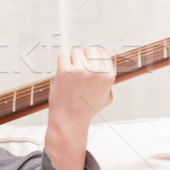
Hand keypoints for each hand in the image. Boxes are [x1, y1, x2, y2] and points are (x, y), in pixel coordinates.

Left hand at [45, 46, 114, 169]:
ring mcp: (81, 71)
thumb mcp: (106, 96)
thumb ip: (109, 78)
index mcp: (108, 76)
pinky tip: (63, 77)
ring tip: (71, 78)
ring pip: (75, 52)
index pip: (102, 52)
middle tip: (78, 73)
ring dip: (71, 62)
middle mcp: (96, 72)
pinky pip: (62, 56)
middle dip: (83, 58)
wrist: (70, 120)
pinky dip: (61, 65)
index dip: (93, 58)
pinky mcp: (65, 72)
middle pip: (89, 49)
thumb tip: (107, 56)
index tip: (88, 68)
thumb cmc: (87, 108)